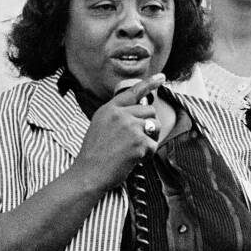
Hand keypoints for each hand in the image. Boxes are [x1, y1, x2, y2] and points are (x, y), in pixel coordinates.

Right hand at [72, 74, 164, 190]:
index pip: (133, 92)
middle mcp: (120, 114)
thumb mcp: (99, 126)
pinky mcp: (138, 141)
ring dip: (151, 138)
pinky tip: (134, 159)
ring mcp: (130, 127)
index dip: (150, 83)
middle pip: (149, 110)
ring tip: (136, 149)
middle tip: (138, 139)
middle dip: (149, 124)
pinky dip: (147, 154)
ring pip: (154, 125)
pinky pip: (154, 144)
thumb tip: (137, 114)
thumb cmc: (94, 155)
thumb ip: (116, 116)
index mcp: (109, 109)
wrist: (88, 173)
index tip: (161, 77)